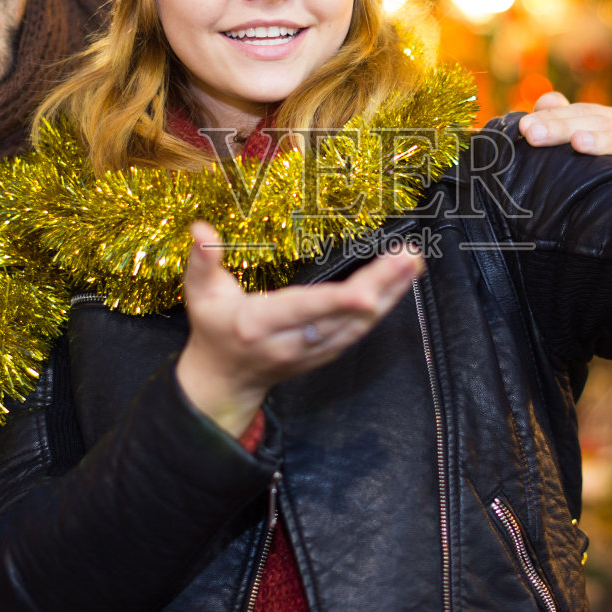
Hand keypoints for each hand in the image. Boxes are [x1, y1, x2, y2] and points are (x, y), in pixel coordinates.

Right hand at [176, 222, 421, 435]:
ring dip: (390, 294)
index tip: (366, 290)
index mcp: (259, 324)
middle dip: (380, 288)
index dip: (337, 302)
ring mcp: (314, 351)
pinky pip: (361, 330)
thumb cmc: (213, 328)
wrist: (224, 381)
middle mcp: (292, 341)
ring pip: (360, 325)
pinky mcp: (328, 352)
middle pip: (344, 316)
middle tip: (408, 257)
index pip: (304, 310)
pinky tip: (401, 283)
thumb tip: (202, 230)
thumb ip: (202, 261)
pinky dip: (384, 307)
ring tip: (412, 263)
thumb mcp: (199, 293)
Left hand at [519, 91, 611, 167]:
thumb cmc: (580, 166)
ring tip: (577, 142)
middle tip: (533, 135)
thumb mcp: (564, 138)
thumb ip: (554, 115)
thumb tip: (545, 100)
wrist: (608, 205)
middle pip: (596, 122)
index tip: (525, 127)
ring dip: (599, 140)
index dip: (553, 116)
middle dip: (562, 128)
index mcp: (610, 118)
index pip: (580, 111)